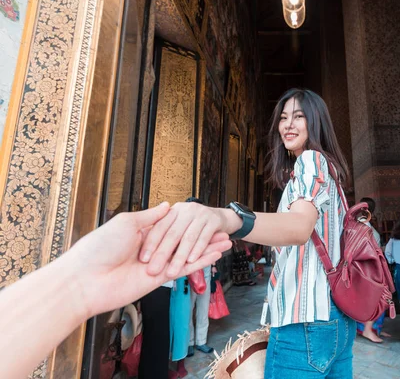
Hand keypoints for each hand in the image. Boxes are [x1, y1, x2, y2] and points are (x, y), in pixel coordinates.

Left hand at [67, 203, 231, 316]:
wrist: (86, 280)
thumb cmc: (100, 247)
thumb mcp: (126, 223)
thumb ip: (151, 216)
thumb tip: (167, 206)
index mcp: (140, 233)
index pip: (170, 226)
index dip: (187, 222)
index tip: (202, 217)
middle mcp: (150, 249)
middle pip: (183, 241)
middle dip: (203, 237)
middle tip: (222, 231)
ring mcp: (156, 264)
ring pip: (188, 254)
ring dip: (208, 249)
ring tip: (227, 242)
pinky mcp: (159, 280)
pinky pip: (184, 268)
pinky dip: (202, 261)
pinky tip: (216, 253)